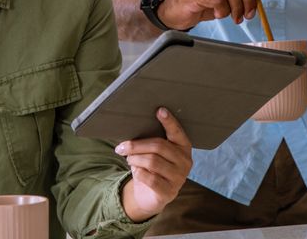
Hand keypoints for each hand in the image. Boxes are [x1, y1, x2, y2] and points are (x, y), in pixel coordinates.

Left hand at [116, 107, 192, 221]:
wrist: (150, 196)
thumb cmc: (152, 168)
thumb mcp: (154, 153)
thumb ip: (150, 141)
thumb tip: (134, 127)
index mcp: (184, 147)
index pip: (177, 132)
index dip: (169, 121)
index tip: (159, 110)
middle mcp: (185, 161)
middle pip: (158, 146)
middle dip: (136, 145)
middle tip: (122, 147)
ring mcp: (179, 178)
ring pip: (152, 161)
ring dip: (135, 159)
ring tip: (129, 159)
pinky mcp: (169, 192)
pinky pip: (150, 178)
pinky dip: (138, 172)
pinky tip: (135, 170)